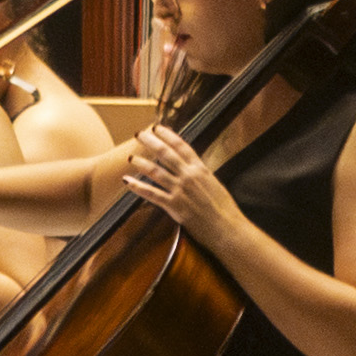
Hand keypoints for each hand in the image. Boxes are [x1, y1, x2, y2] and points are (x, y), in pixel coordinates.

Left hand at [116, 122, 226, 244]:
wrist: (228, 228)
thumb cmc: (224, 209)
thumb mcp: (214, 184)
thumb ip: (200, 175)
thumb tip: (191, 168)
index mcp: (201, 169)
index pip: (181, 146)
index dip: (168, 135)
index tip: (157, 127)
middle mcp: (189, 176)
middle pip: (166, 154)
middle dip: (150, 142)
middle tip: (139, 134)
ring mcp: (180, 190)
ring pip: (156, 171)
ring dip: (141, 163)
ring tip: (131, 157)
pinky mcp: (174, 205)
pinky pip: (151, 193)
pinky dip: (137, 186)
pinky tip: (127, 181)